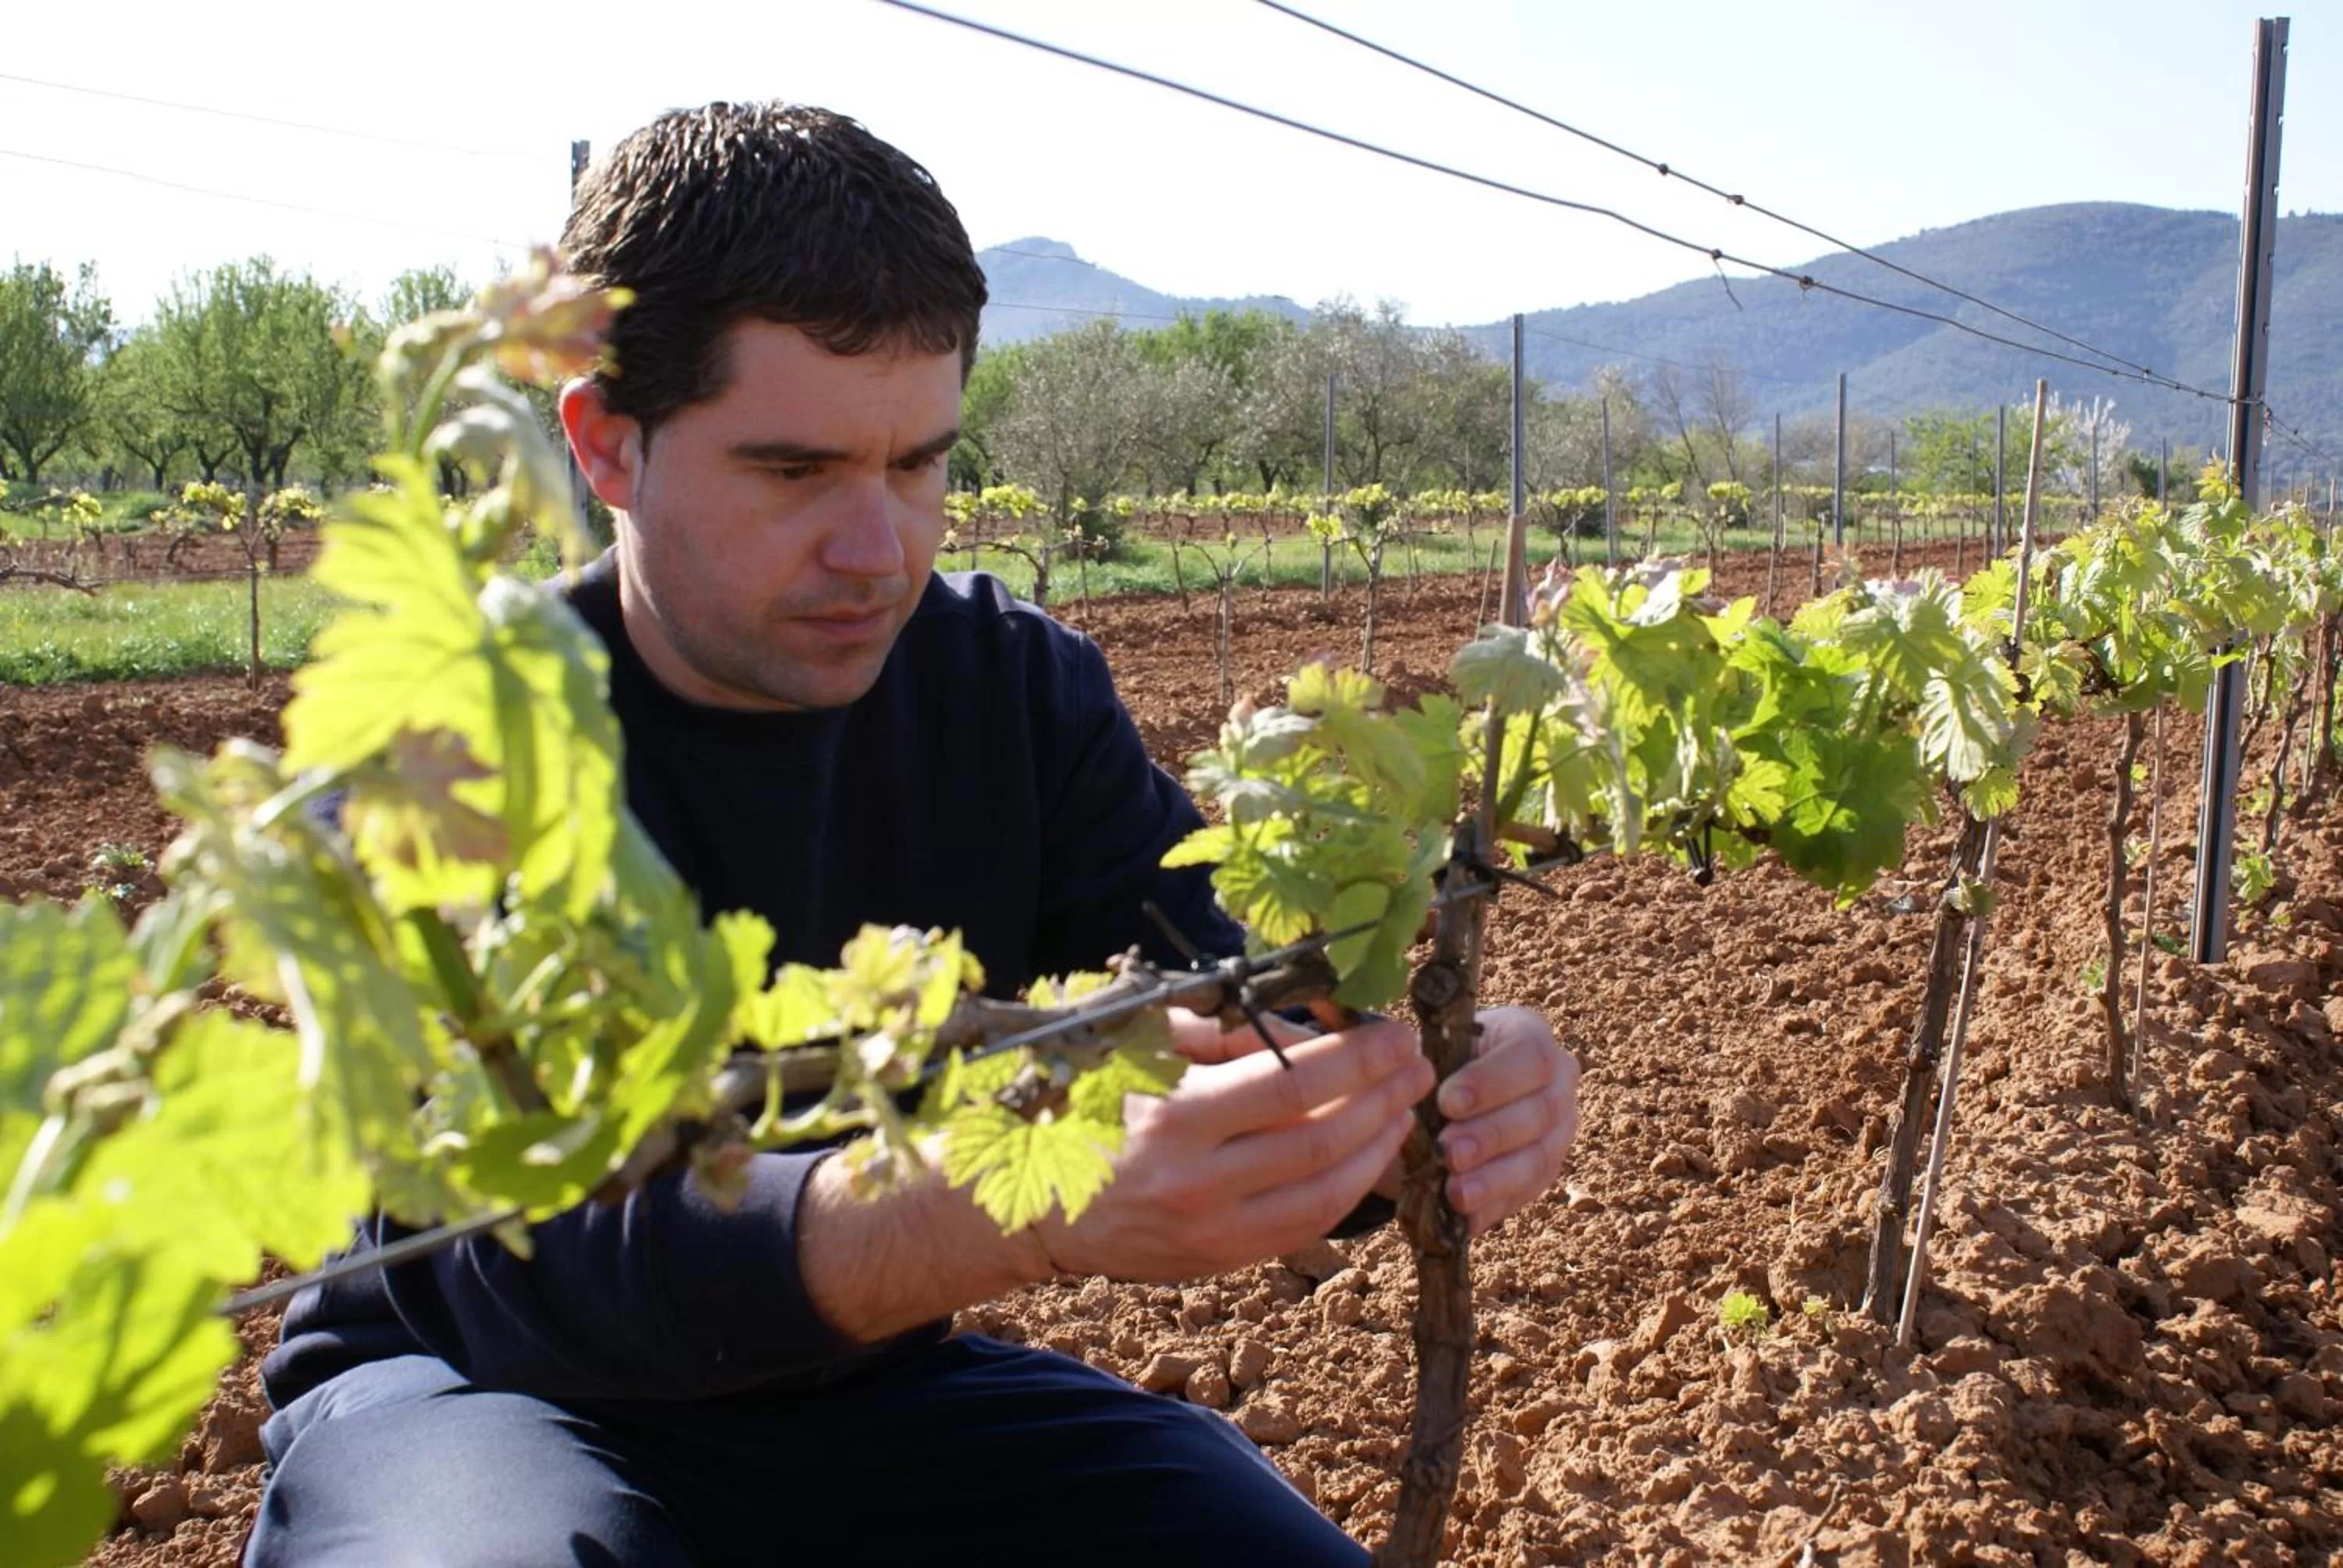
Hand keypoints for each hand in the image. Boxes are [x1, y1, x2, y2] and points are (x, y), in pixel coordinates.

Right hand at [1033, 1008, 1433, 1281]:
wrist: (1027, 1203)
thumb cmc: (1086, 1105)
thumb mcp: (1139, 1050)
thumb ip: (1220, 1033)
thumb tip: (1307, 1019)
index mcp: (1174, 1115)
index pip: (1292, 1084)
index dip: (1356, 1057)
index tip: (1393, 1033)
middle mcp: (1197, 1181)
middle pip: (1321, 1139)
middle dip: (1383, 1098)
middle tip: (1416, 1064)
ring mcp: (1211, 1231)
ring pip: (1326, 1193)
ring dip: (1380, 1147)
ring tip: (1407, 1107)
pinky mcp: (1219, 1260)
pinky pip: (1305, 1227)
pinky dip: (1350, 1191)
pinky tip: (1372, 1156)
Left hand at [1426, 1007, 1579, 1236]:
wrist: (1439, 1099)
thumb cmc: (1434, 1065)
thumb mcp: (1429, 1052)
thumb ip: (1425, 1062)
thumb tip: (1407, 1075)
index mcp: (1530, 1036)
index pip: (1530, 1056)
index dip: (1492, 1082)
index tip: (1447, 1102)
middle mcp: (1558, 1082)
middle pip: (1540, 1111)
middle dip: (1491, 1135)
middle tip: (1447, 1151)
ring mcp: (1558, 1130)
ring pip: (1538, 1158)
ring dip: (1495, 1179)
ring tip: (1455, 1193)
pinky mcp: (1545, 1171)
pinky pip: (1526, 1193)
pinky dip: (1492, 1207)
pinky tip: (1464, 1218)